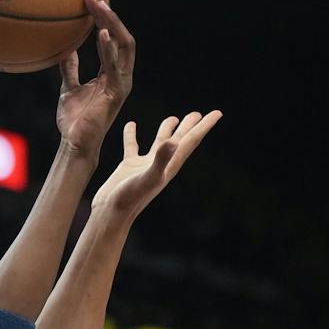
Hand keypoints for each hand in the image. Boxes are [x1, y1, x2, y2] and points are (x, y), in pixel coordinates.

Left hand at [57, 0, 134, 159]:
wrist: (75, 144)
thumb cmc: (73, 121)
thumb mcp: (68, 89)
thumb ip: (70, 69)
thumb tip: (64, 50)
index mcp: (112, 72)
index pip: (113, 38)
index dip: (107, 17)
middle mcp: (121, 74)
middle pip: (121, 36)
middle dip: (111, 14)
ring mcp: (121, 82)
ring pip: (123, 45)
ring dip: (111, 24)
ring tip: (99, 5)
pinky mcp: (116, 92)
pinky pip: (114, 65)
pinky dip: (108, 48)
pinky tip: (100, 33)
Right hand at [92, 110, 221, 216]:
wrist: (111, 214)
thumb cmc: (130, 199)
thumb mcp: (147, 178)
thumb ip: (161, 159)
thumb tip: (173, 141)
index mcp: (170, 165)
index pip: (191, 141)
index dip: (204, 126)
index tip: (218, 113)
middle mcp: (161, 164)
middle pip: (180, 141)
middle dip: (190, 127)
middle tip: (198, 114)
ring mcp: (145, 165)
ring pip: (159, 143)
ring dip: (167, 130)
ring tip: (173, 118)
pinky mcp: (129, 166)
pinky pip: (132, 146)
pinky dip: (132, 135)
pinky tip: (131, 125)